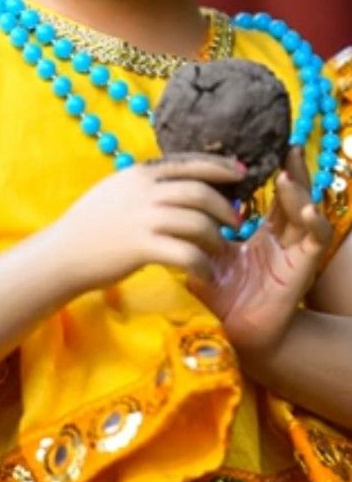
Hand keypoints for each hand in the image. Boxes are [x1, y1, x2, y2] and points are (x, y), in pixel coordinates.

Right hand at [49, 156, 244, 293]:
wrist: (63, 253)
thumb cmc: (90, 224)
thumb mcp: (116, 189)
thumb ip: (146, 183)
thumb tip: (178, 182)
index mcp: (140, 173)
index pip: (190, 163)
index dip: (220, 166)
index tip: (241, 172)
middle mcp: (145, 191)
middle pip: (200, 192)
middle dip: (226, 206)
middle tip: (237, 221)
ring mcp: (144, 218)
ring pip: (198, 223)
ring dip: (217, 238)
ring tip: (222, 251)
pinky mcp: (143, 247)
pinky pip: (187, 254)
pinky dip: (203, 266)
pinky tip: (207, 275)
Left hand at [191, 148, 332, 355]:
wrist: (239, 334)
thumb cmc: (225, 298)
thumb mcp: (207, 260)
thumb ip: (193, 238)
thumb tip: (165, 214)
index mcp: (263, 234)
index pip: (271, 198)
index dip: (270, 174)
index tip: (264, 151)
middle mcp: (283, 239)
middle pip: (293, 198)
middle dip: (294, 173)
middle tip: (289, 147)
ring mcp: (295, 251)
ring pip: (305, 213)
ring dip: (300, 193)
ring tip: (287, 177)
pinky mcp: (303, 268)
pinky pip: (315, 241)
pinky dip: (314, 224)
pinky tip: (306, 211)